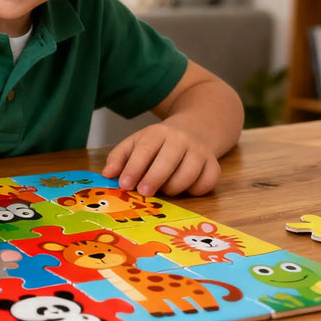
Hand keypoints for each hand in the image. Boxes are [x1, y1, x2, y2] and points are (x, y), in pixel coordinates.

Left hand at [101, 123, 219, 196]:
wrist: (196, 128)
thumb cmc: (158, 143)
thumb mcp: (135, 143)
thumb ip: (118, 158)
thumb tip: (107, 174)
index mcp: (157, 133)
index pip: (145, 150)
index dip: (134, 168)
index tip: (124, 184)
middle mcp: (181, 140)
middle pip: (168, 160)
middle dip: (154, 178)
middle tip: (143, 192)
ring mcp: (200, 152)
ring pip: (189, 173)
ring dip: (174, 187)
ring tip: (164, 189)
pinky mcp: (214, 165)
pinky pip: (207, 182)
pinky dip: (196, 190)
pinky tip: (185, 189)